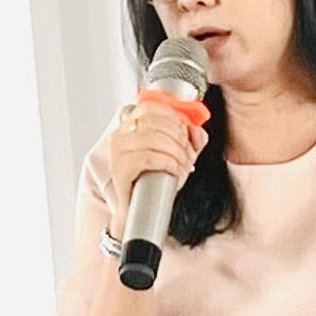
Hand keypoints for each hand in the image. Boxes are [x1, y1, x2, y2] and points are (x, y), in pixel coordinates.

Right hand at [105, 99, 208, 233]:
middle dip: (180, 141)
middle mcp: (121, 133)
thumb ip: (191, 139)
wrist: (141, 207)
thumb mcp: (178, 153)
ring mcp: (119, 150)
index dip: (175, 120)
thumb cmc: (155, 177)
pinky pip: (149, 158)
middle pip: (159, 124)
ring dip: (177, 154)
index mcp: (131, 123)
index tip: (183, 136)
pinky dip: (168, 163)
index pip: (154, 108)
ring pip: (155, 140)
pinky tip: (174, 171)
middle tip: (187, 156)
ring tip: (182, 166)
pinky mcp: (120, 168)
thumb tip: (197, 131)